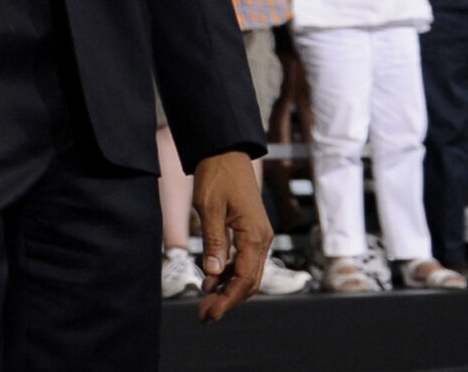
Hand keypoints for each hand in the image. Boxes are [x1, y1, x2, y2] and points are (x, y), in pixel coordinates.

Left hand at [191, 155, 270, 320]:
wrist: (226, 151)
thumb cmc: (216, 176)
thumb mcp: (209, 208)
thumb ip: (213, 241)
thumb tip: (212, 274)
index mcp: (255, 236)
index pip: (244, 279)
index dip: (227, 300)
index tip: (209, 313)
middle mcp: (262, 240)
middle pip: (249, 282)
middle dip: (228, 300)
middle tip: (205, 315)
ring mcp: (258, 236)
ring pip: (247, 273)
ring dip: (228, 288)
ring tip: (205, 300)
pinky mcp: (251, 231)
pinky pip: (244, 260)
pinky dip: (228, 272)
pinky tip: (212, 279)